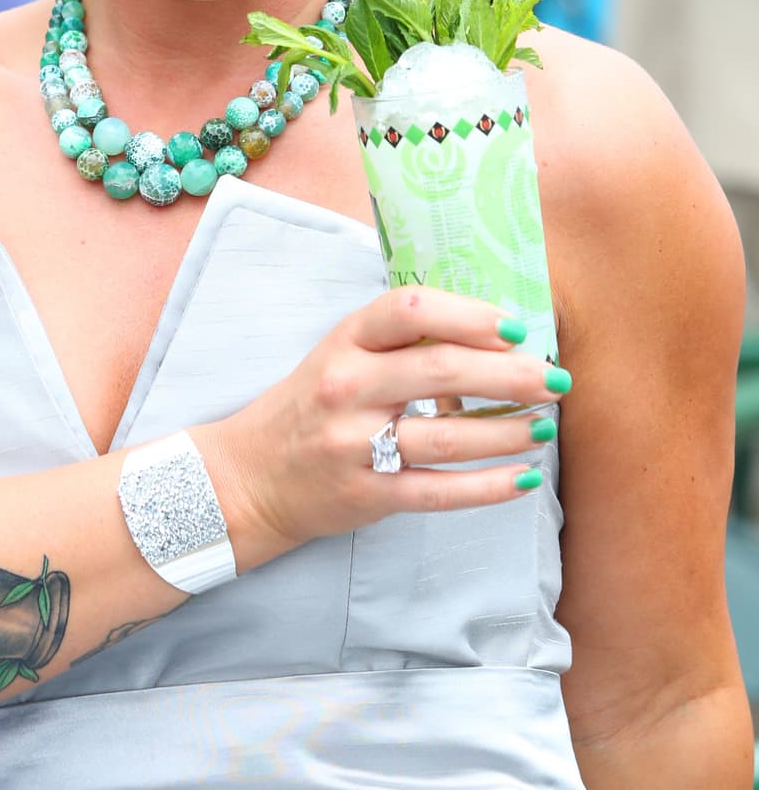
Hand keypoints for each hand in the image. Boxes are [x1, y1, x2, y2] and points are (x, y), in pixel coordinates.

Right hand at [203, 285, 567, 559]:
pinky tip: (524, 476)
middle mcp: (347, 387)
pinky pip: (440, 492)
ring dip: (508, 430)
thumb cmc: (312, 405)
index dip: (468, 314)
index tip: (515, 326)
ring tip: (545, 424)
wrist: (252, 475)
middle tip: (554, 378)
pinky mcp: (368, 496)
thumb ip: (398, 342)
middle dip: (509, 374)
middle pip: (440, 371)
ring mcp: (355, 445)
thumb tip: (488, 333)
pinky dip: (489, 486)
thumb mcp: (340, 355)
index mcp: (344, 341)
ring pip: (447, 437)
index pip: (408, 310)